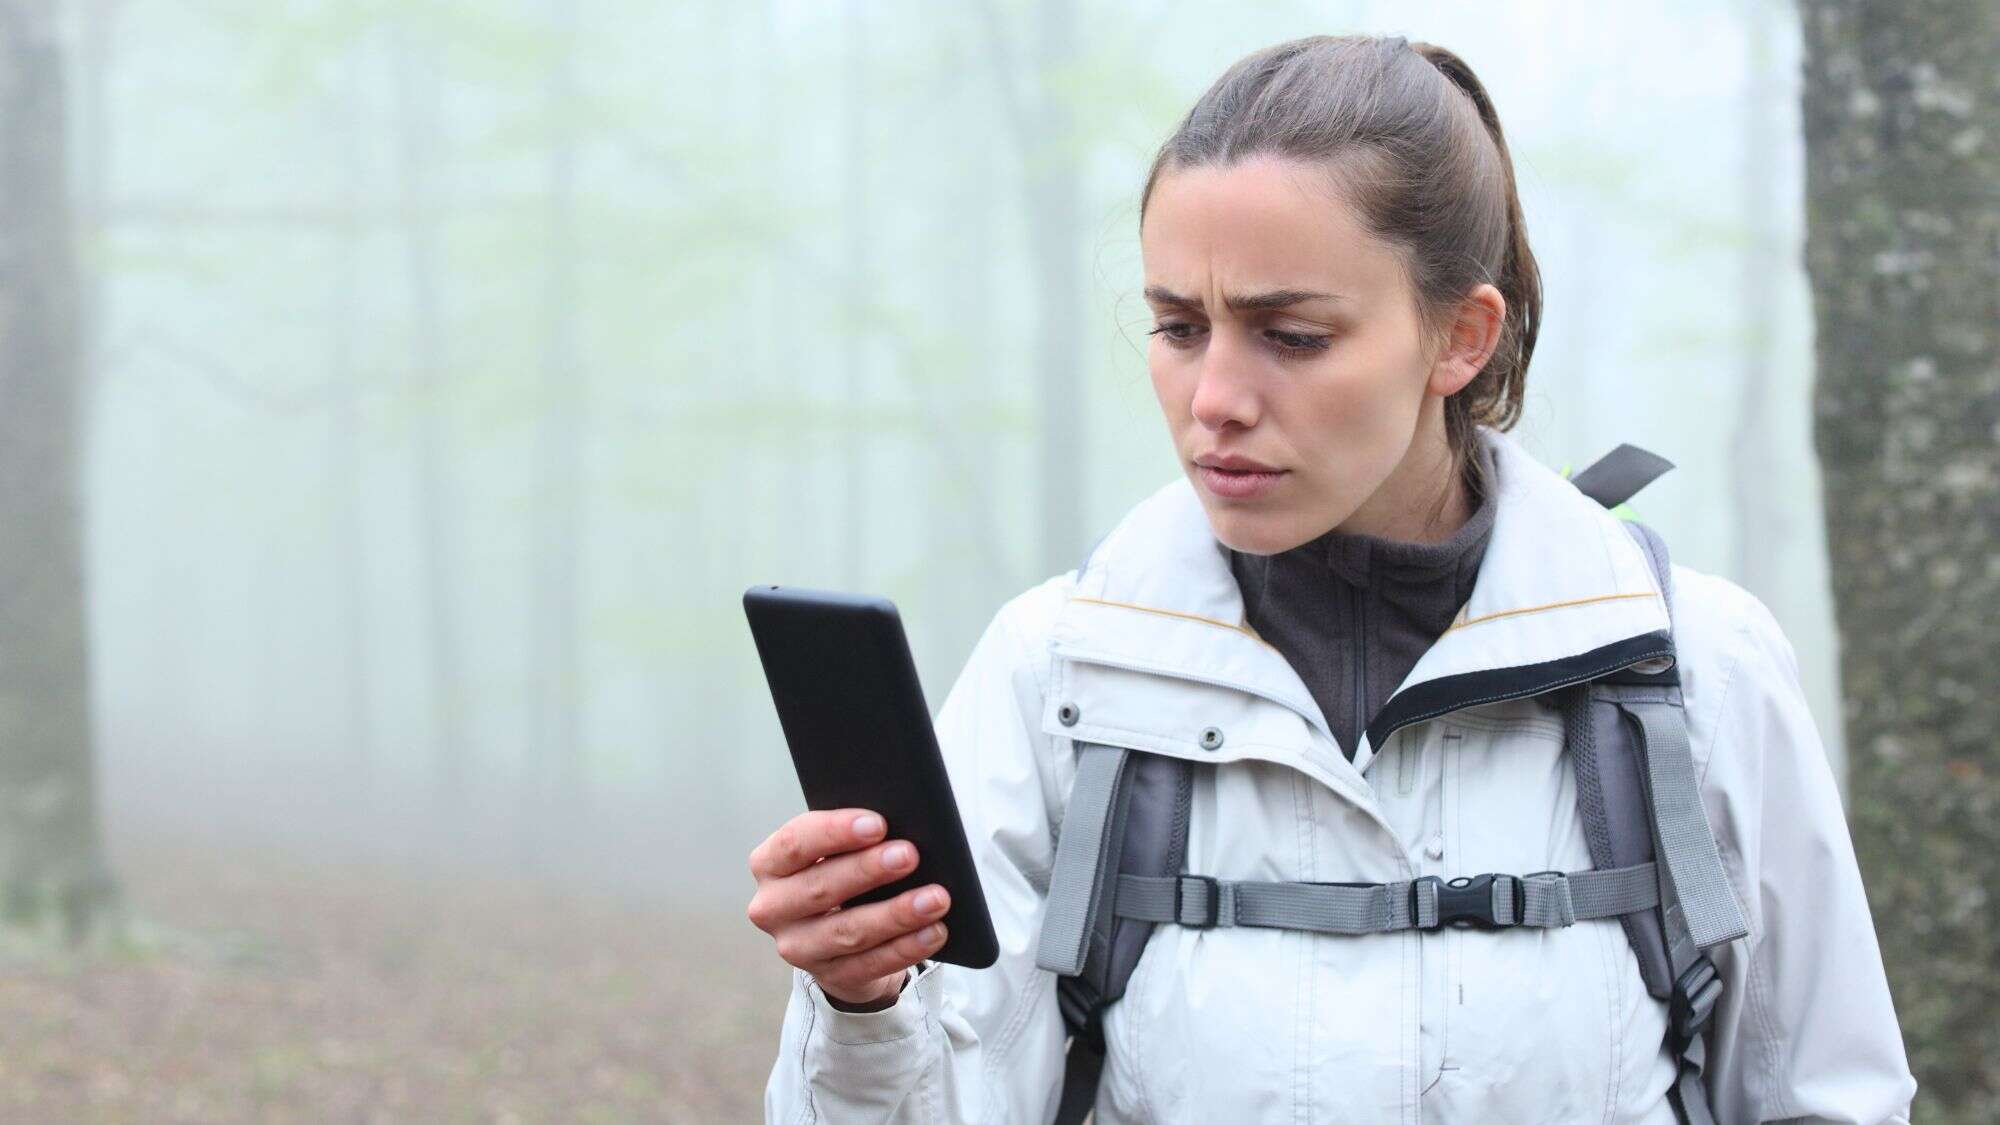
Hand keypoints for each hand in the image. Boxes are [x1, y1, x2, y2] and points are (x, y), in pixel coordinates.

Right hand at [746, 808, 951, 1007]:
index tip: (877, 824)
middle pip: (820, 888)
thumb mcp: (832, 852)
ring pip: (848, 932)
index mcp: (770, 864)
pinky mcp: (828, 976)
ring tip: (935, 898)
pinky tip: (933, 931)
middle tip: (910, 855)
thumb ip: (853, 839)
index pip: (794, 843)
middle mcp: (773, 908)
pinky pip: (871, 964)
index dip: (835, 832)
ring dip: (896, 914)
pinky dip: (906, 948)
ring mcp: (797, 947)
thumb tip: (899, 828)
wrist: (833, 935)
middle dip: (869, 870)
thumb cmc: (837, 874)